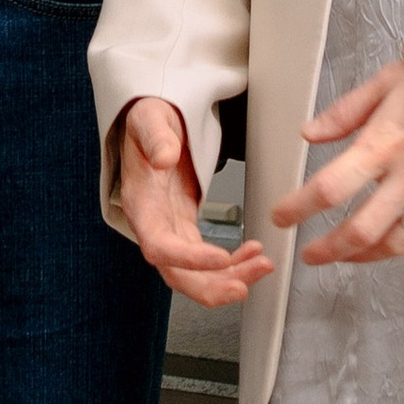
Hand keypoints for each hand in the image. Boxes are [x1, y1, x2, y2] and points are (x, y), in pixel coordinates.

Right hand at [116, 99, 271, 306]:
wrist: (149, 126)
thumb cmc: (147, 122)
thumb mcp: (149, 118)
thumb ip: (155, 135)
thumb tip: (164, 156)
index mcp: (141, 204)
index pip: (159, 245)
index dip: (188, 260)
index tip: (221, 258)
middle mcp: (153, 226)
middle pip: (177, 275)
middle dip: (212, 286)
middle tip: (245, 285)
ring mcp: (169, 231)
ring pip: (196, 274)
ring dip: (229, 278)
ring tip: (262, 265)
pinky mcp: (184, 229)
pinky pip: (207, 261)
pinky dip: (232, 264)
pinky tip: (254, 253)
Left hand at [271, 51, 403, 265]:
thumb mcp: (387, 81)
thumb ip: (345, 111)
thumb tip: (310, 133)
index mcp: (384, 143)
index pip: (329, 187)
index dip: (298, 207)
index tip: (281, 215)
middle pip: (358, 231)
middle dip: (326, 249)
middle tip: (308, 252)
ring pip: (392, 246)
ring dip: (361, 257)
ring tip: (342, 255)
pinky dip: (402, 249)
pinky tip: (388, 244)